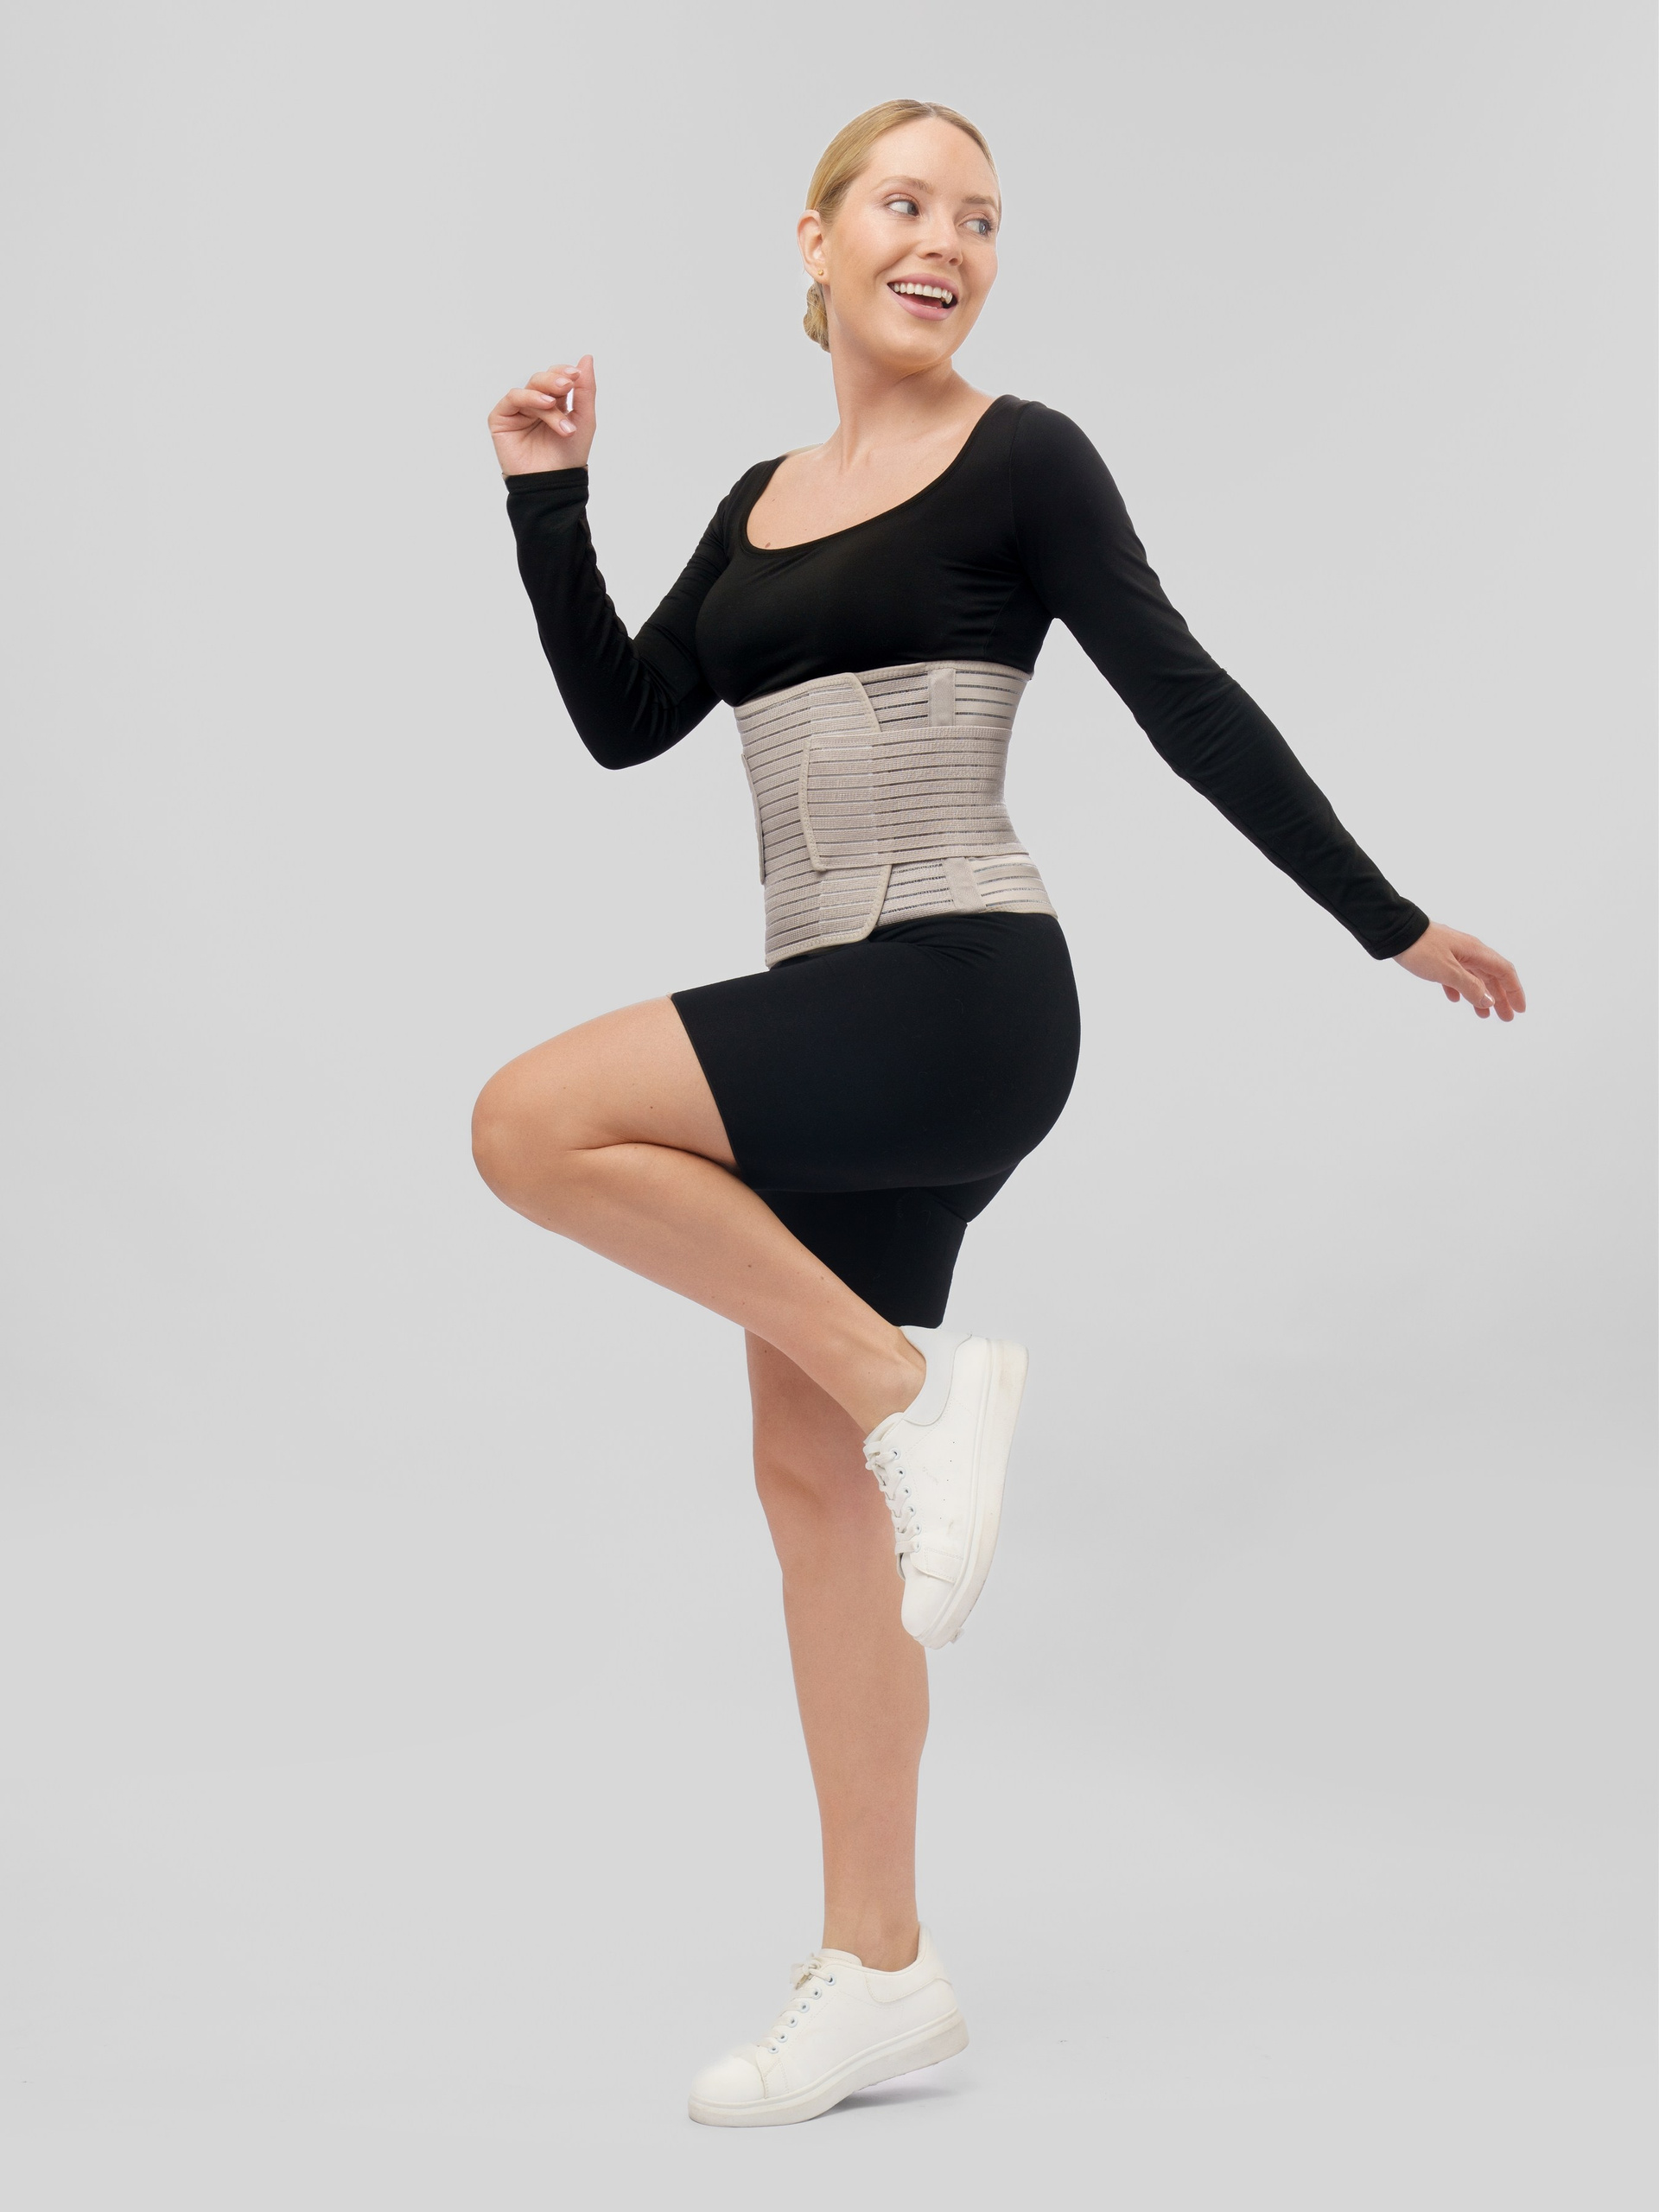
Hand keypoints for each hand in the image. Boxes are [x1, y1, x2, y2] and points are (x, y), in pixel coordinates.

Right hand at [487, 355, 595, 474]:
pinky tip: (544, 405)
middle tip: (567, 385)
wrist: (553, 483)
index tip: (576, 375)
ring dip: (547, 397)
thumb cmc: (568, 457)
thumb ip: (585, 390)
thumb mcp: (584, 420)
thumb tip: (587, 358)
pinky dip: (529, 398)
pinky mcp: (501, 419)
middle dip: (555, 379)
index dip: (564, 372)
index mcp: (555, 404)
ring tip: (559, 409)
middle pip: (542, 379)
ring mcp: (517, 411)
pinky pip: (513, 398)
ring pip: (530, 389)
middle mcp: (534, 405)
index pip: (556, 378)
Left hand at [1393, 921, 1525, 1019]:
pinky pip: (1455, 974)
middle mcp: (1469, 951)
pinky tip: (1454, 999)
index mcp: (1476, 952)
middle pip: (1491, 976)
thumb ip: (1469, 987)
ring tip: (1484, 1015)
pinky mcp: (1439, 956)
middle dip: (1500, 998)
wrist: (1394, 930)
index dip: (1514, 990)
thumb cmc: (1421, 949)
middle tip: (1506, 1018)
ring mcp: (1454, 953)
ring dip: (1481, 996)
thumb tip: (1489, 1001)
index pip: (1504, 971)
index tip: (1519, 1009)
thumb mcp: (1447, 971)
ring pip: (1474, 977)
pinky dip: (1458, 988)